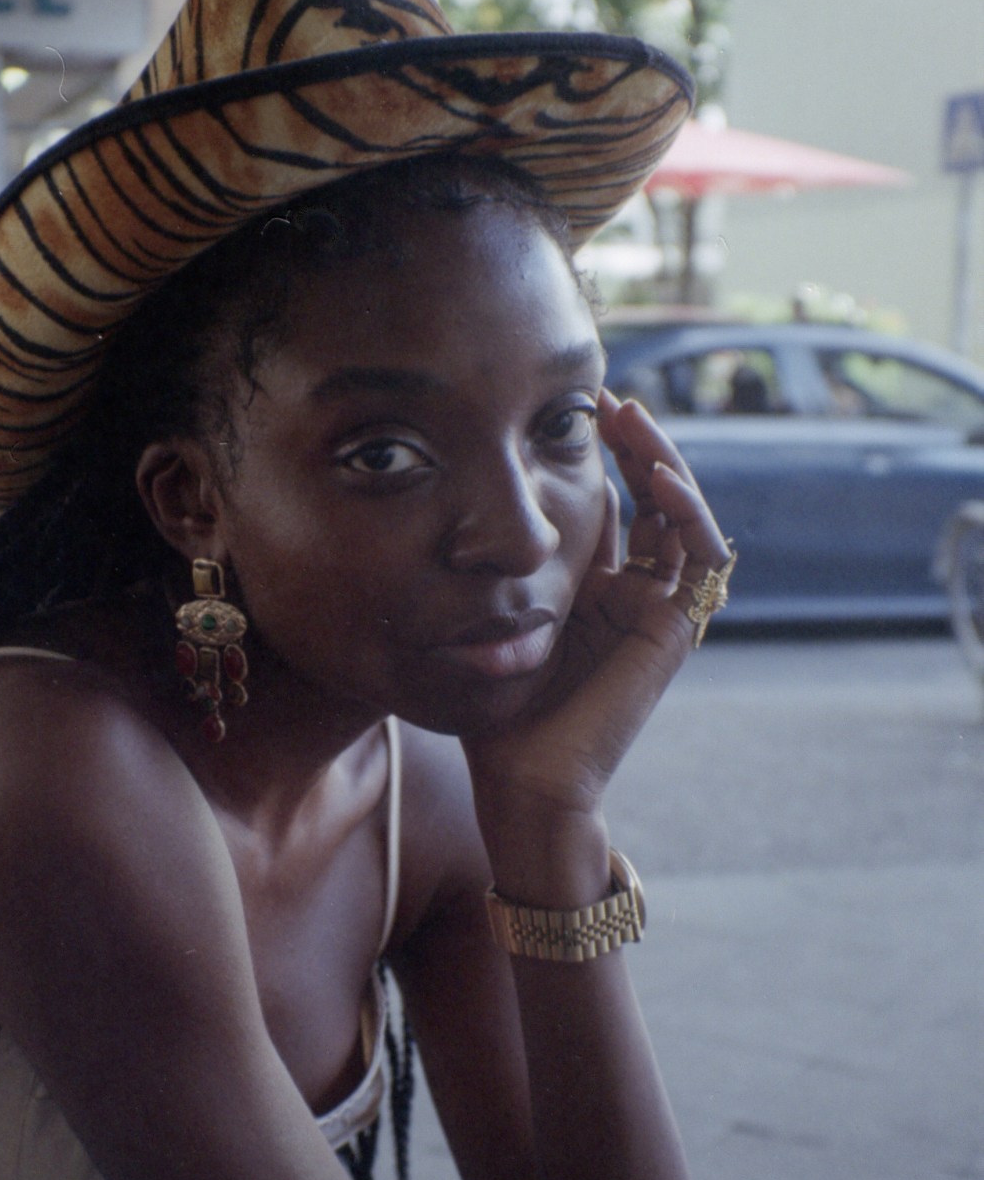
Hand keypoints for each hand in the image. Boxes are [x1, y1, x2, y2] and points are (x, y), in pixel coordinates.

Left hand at [464, 391, 733, 825]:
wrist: (522, 780)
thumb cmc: (495, 713)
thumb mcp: (495, 614)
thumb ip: (505, 565)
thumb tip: (480, 497)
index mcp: (594, 592)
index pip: (612, 504)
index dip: (602, 457)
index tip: (572, 409)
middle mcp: (633, 597)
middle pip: (651, 501)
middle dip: (634, 446)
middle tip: (607, 399)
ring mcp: (658, 613)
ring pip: (681, 518)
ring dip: (663, 464)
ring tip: (632, 422)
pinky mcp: (674, 632)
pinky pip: (699, 560)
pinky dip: (686, 515)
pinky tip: (656, 479)